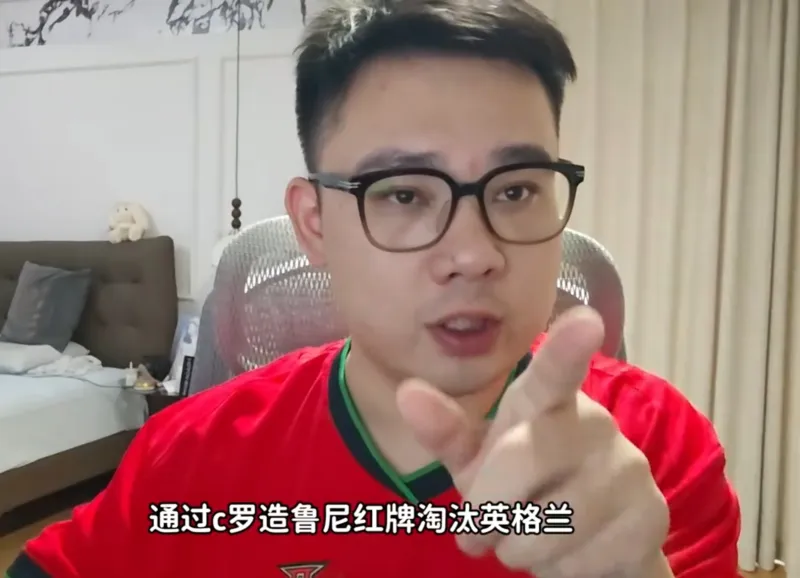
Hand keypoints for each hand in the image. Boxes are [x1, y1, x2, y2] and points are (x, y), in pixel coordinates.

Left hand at [397, 306, 669, 577]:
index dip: (566, 349)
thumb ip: (447, 431)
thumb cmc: (522, 486)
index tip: (584, 320)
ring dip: (519, 548)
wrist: (592, 538)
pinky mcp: (650, 518)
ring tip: (530, 536)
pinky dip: (555, 571)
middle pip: (519, 461)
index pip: (553, 373)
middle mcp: (594, 423)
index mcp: (547, 401)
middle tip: (477, 533)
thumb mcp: (478, 460)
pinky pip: (577, 563)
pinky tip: (569, 552)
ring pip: (545, 526)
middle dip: (485, 511)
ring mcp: (628, 468)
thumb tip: (407, 393)